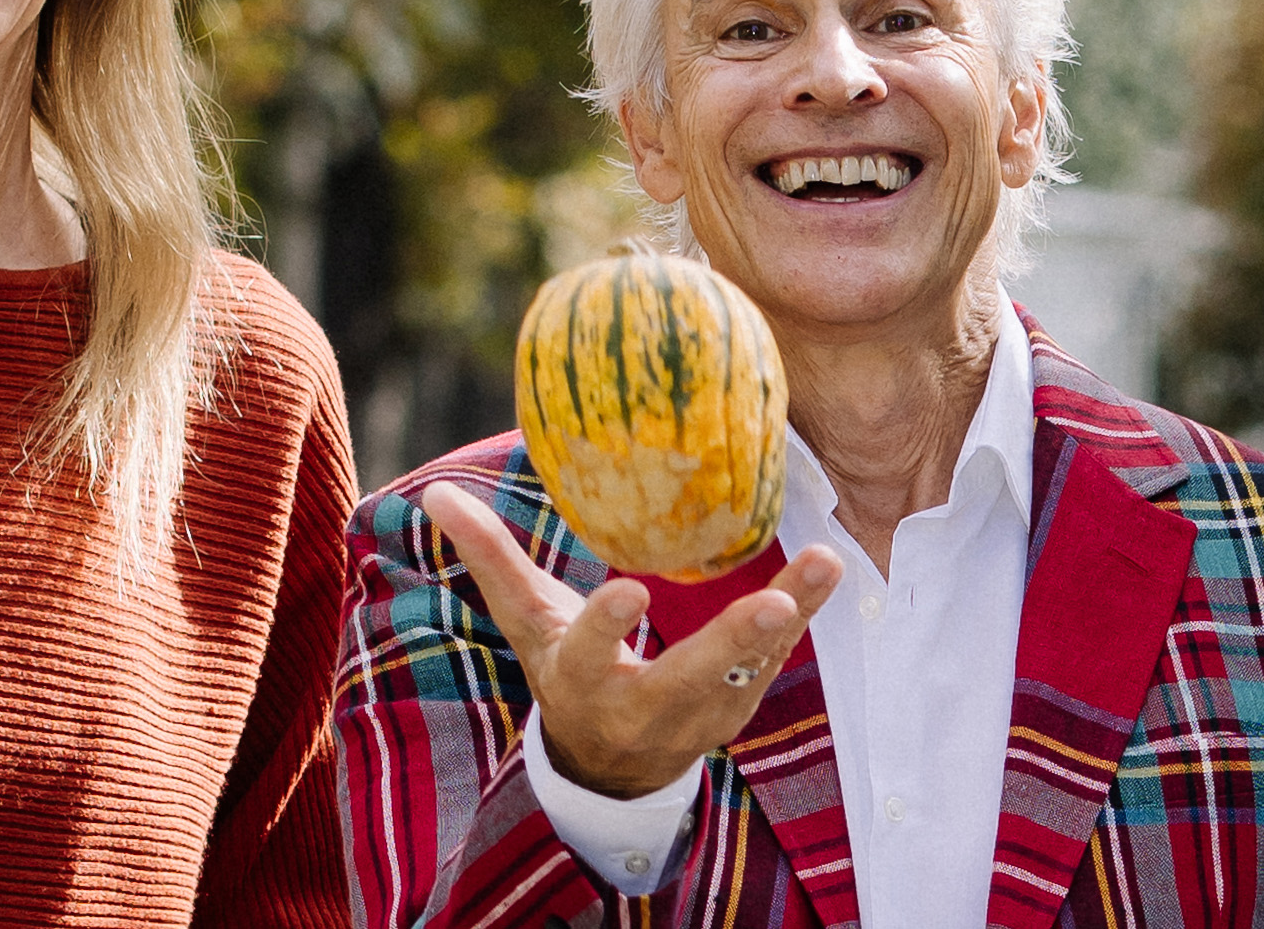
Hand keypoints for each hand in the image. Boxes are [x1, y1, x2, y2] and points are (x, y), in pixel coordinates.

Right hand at [416, 480, 848, 799]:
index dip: (605, 626)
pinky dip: (805, 620)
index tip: (631, 590)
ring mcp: (696, 717)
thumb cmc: (564, 674)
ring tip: (824, 563)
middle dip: (731, 644)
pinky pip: (774, 664)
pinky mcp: (735, 710)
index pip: (586, 656)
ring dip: (790, 620)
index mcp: (580, 684)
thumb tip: (436, 494)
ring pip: (747, 671)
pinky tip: (827, 572)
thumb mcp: (528, 626)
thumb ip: (491, 560)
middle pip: (687, 678)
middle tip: (772, 604)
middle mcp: (640, 709)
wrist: (608, 770)